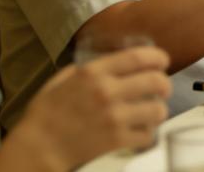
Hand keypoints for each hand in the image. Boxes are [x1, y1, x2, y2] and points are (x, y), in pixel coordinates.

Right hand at [13, 46, 171, 169]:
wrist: (38, 147)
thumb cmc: (47, 113)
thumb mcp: (63, 79)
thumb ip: (90, 69)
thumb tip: (116, 61)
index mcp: (93, 73)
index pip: (139, 57)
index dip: (158, 57)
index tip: (163, 61)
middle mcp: (106, 92)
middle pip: (156, 81)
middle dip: (165, 85)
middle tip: (162, 89)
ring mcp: (114, 117)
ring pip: (158, 110)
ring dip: (158, 111)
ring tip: (151, 113)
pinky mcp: (116, 141)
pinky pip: (148, 135)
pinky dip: (147, 134)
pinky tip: (139, 132)